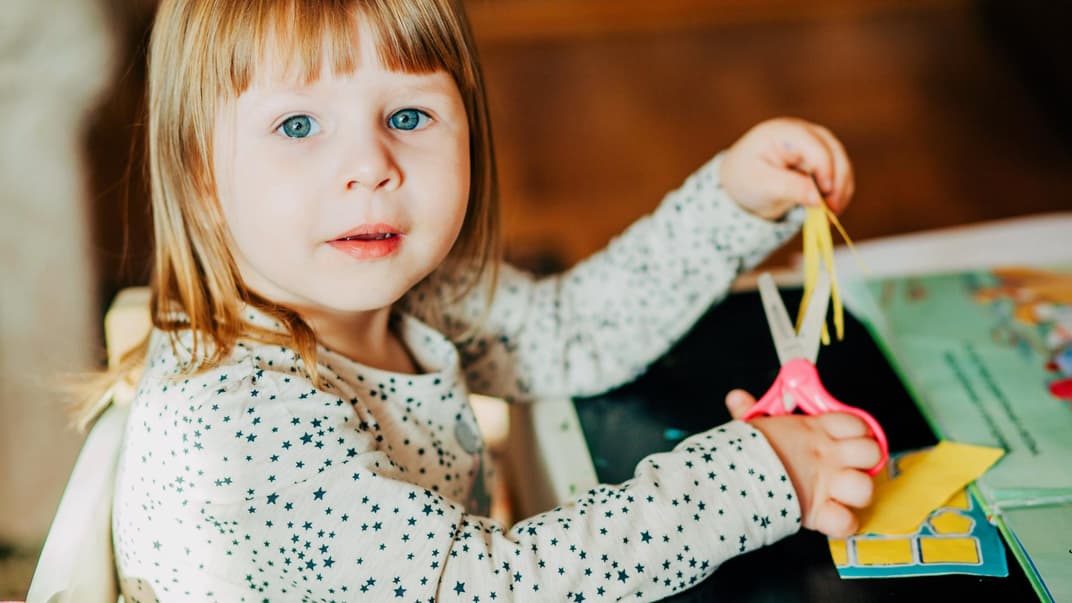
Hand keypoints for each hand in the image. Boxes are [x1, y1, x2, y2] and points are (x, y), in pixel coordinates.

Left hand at [719, 117, 854, 219]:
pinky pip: (839, 174)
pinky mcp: (822, 160)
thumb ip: (790, 188)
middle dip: (836, 181)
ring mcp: (816, 145)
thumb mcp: (762, 184)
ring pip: (841, 163)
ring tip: (832, 214)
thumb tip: (819, 199)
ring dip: (841, 189)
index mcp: (784, 132)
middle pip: (833, 152)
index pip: (814, 146)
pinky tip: (832, 210)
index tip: (823, 196)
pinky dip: (839, 192)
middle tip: (832, 210)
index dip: (824, 170)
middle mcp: (805, 133)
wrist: (741, 181)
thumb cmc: (746, 178)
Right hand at [725, 389, 878, 537]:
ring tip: (840, 491)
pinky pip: (849, 522)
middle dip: (865, 460)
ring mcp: (828, 485)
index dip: (858, 429)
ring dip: (857, 492)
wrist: (736, 478)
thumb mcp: (751, 426)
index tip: (845, 438)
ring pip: (865, 488)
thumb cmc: (746, 450)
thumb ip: (750, 411)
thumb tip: (737, 398)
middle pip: (871, 452)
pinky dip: (844, 523)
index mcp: (816, 431)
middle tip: (847, 464)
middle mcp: (828, 457)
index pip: (855, 422)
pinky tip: (834, 516)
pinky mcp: (821, 513)